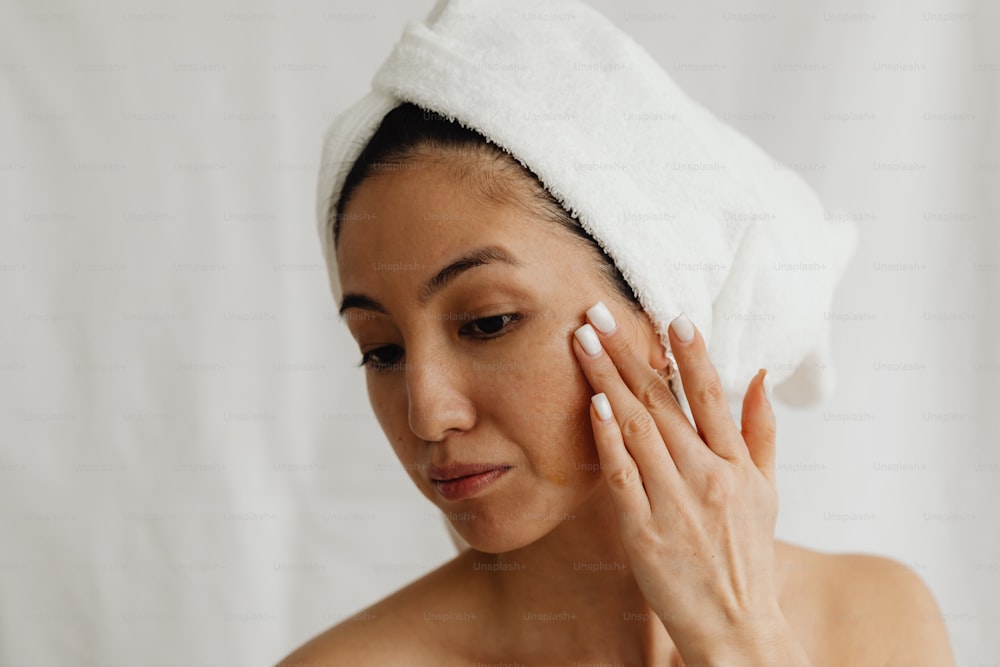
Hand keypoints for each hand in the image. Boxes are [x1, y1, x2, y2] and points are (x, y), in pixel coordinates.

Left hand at [572, 301, 784, 660]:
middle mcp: (707, 477)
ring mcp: (674, 502)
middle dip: (628, 352)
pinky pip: (622, 476)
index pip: (712, 396)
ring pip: (636, 429)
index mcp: (737, 465)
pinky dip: (607, 438)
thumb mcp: (767, 491)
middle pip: (663, 402)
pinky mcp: (644, 530)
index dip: (691, 354)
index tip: (671, 315)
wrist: (735, 625)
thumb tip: (758, 374)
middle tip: (599, 313)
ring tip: (584, 341)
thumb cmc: (748, 554)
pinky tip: (593, 404)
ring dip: (608, 380)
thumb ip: (761, 431)